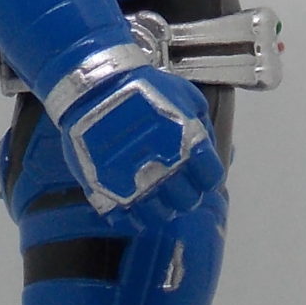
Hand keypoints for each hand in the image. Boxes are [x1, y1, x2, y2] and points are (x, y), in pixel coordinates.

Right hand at [59, 67, 223, 216]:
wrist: (93, 87)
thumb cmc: (142, 87)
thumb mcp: (184, 94)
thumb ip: (202, 123)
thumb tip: (209, 146)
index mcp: (189, 147)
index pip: (211, 179)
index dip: (207, 178)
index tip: (199, 173)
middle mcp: (168, 170)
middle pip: (188, 201)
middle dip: (186, 193)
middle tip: (176, 183)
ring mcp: (138, 184)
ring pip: (160, 215)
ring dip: (162, 206)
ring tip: (155, 193)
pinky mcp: (110, 192)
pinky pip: (129, 217)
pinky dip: (134, 215)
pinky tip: (134, 202)